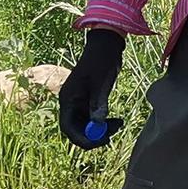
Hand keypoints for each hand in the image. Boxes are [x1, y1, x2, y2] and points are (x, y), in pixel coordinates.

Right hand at [58, 29, 127, 149]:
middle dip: (93, 136)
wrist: (107, 46)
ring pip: (87, 126)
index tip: (100, 142)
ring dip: (101, 129)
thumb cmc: (102, 61)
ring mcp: (80, 103)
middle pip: (77, 129)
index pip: (68, 127)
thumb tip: (97, 124)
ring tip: (120, 123)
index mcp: (67, 99)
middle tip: (112, 137)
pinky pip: (94, 119)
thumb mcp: (101, 83)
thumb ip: (98, 103)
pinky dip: (104, 122)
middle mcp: (71, 103)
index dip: (82, 138)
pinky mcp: (89, 101)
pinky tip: (118, 120)